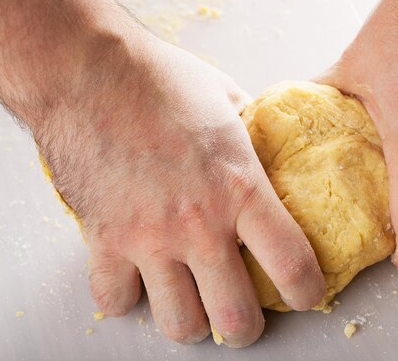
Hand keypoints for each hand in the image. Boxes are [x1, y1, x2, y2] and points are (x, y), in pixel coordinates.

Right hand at [37, 35, 324, 345]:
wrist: (90, 70)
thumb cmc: (162, 79)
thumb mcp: (231, 102)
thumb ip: (255, 139)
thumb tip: (267, 154)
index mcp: (241, 188)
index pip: (291, 263)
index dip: (306, 291)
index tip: (305, 293)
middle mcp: (199, 223)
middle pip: (236, 319)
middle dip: (246, 328)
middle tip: (244, 315)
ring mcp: (149, 238)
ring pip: (180, 325)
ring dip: (192, 322)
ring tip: (194, 303)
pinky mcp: (104, 240)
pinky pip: (116, 301)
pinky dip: (129, 297)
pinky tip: (138, 277)